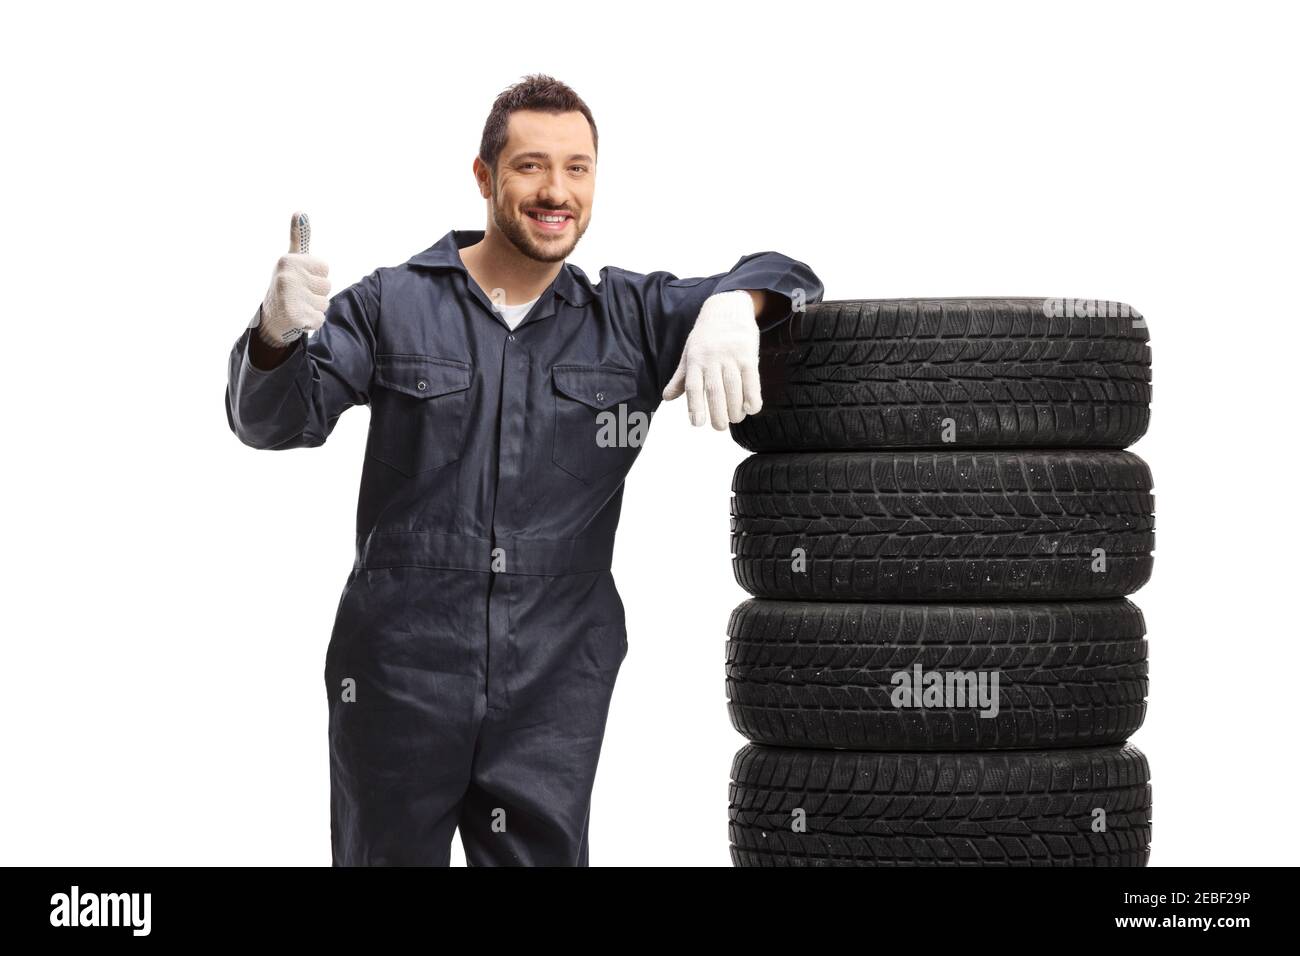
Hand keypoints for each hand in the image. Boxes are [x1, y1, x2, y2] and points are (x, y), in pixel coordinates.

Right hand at [257, 211, 330, 347]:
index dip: (316, 277)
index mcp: (288, 260)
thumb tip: (301, 212)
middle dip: (316, 294)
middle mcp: (287, 275)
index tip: (300, 280)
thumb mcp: (291, 260)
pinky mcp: (294, 316)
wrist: (270, 319)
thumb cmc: (286, 287)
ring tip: (298, 306)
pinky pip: (319, 320)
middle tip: (298, 296)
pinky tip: (298, 319)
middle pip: (327, 286)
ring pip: (324, 304)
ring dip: (314, 309)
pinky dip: (312, 323)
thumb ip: (299, 238)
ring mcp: (290, 296)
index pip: (325, 268)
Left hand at [662, 290, 761, 428]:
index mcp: (695, 359)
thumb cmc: (706, 336)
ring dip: (735, 408)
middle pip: (715, 390)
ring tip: (735, 419)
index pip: (693, 386)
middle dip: (718, 413)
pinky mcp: (749, 355)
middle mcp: (712, 358)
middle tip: (719, 427)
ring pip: (734, 387)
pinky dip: (752, 397)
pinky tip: (751, 409)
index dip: (695, 406)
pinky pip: (752, 380)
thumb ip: (681, 378)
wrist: (727, 309)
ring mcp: (731, 356)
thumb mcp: (689, 353)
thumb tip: (667, 398)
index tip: (697, 423)